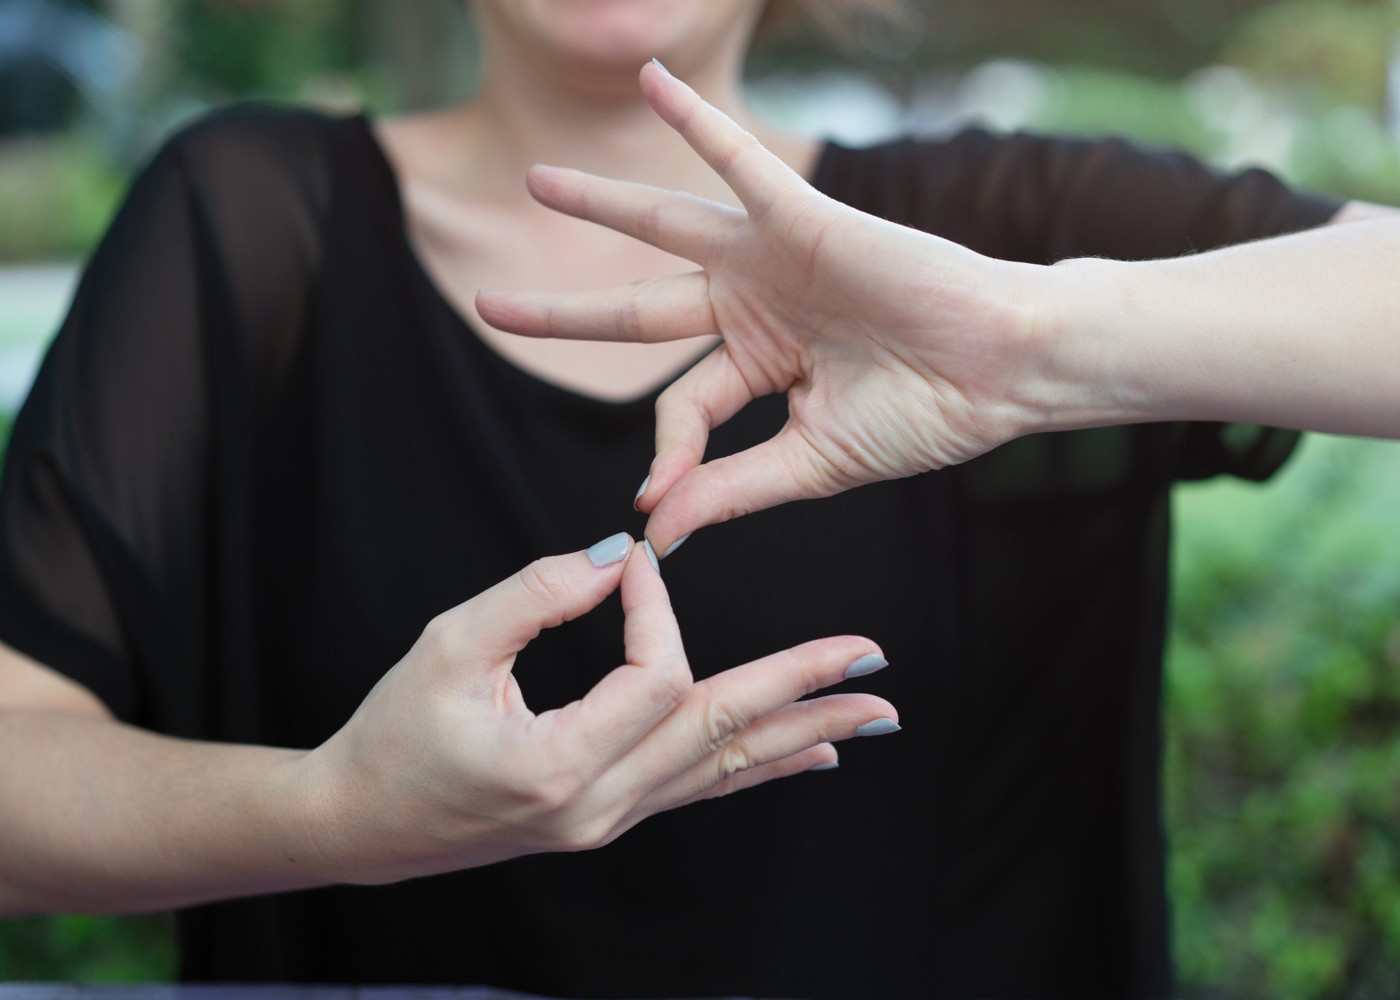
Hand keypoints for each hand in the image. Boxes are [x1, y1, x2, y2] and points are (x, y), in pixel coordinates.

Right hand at [299, 535, 896, 883]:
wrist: (361, 822)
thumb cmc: (394, 731)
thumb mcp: (450, 645)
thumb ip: (537, 592)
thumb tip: (618, 554)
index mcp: (559, 765)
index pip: (654, 675)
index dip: (657, 608)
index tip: (636, 559)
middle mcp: (599, 806)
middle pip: (719, 730)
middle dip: (800, 687)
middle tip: (872, 659)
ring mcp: (610, 821)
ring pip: (724, 768)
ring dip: (801, 732)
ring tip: (870, 714)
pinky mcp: (608, 817)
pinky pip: (700, 789)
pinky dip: (757, 768)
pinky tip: (808, 756)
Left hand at [478, 62, 1053, 554]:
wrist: (1005, 373)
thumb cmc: (926, 416)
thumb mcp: (812, 463)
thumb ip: (730, 488)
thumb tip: (655, 531)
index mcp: (759, 366)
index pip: (681, 408)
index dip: (665, 454)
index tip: (658, 501)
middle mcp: (754, 307)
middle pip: (636, 313)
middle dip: (564, 316)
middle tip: (488, 307)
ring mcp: (773, 259)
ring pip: (665, 227)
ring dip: (601, 203)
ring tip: (536, 181)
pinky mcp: (804, 219)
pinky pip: (739, 162)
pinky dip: (698, 122)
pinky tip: (651, 78)